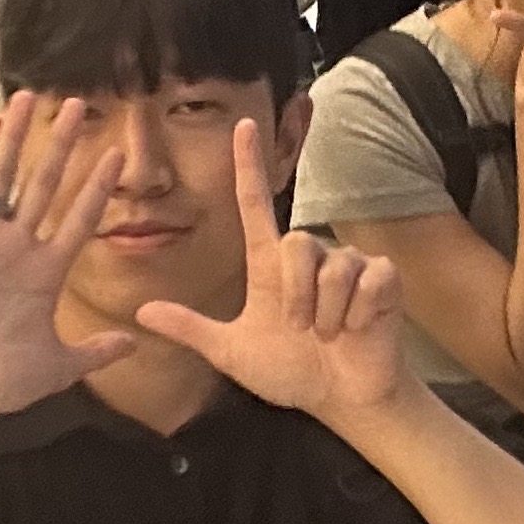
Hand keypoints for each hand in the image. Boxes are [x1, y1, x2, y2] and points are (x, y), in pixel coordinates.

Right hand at [0, 94, 132, 430]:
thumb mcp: (58, 366)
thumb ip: (96, 350)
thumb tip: (134, 342)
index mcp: (45, 272)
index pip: (79, 217)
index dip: (98, 186)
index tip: (118, 154)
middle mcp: (15, 248)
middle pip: (44, 184)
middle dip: (62, 145)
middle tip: (79, 105)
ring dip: (13, 139)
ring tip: (27, 99)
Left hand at [134, 120, 417, 424]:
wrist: (341, 398)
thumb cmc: (291, 370)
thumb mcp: (232, 352)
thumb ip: (192, 329)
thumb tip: (141, 312)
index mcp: (271, 266)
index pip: (254, 205)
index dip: (248, 165)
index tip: (242, 126)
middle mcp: (309, 256)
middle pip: (297, 242)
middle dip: (297, 294)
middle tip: (303, 329)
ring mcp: (349, 264)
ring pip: (334, 267)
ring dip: (327, 312)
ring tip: (331, 334)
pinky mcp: (382, 278)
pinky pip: (368, 281)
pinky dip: (358, 313)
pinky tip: (359, 327)